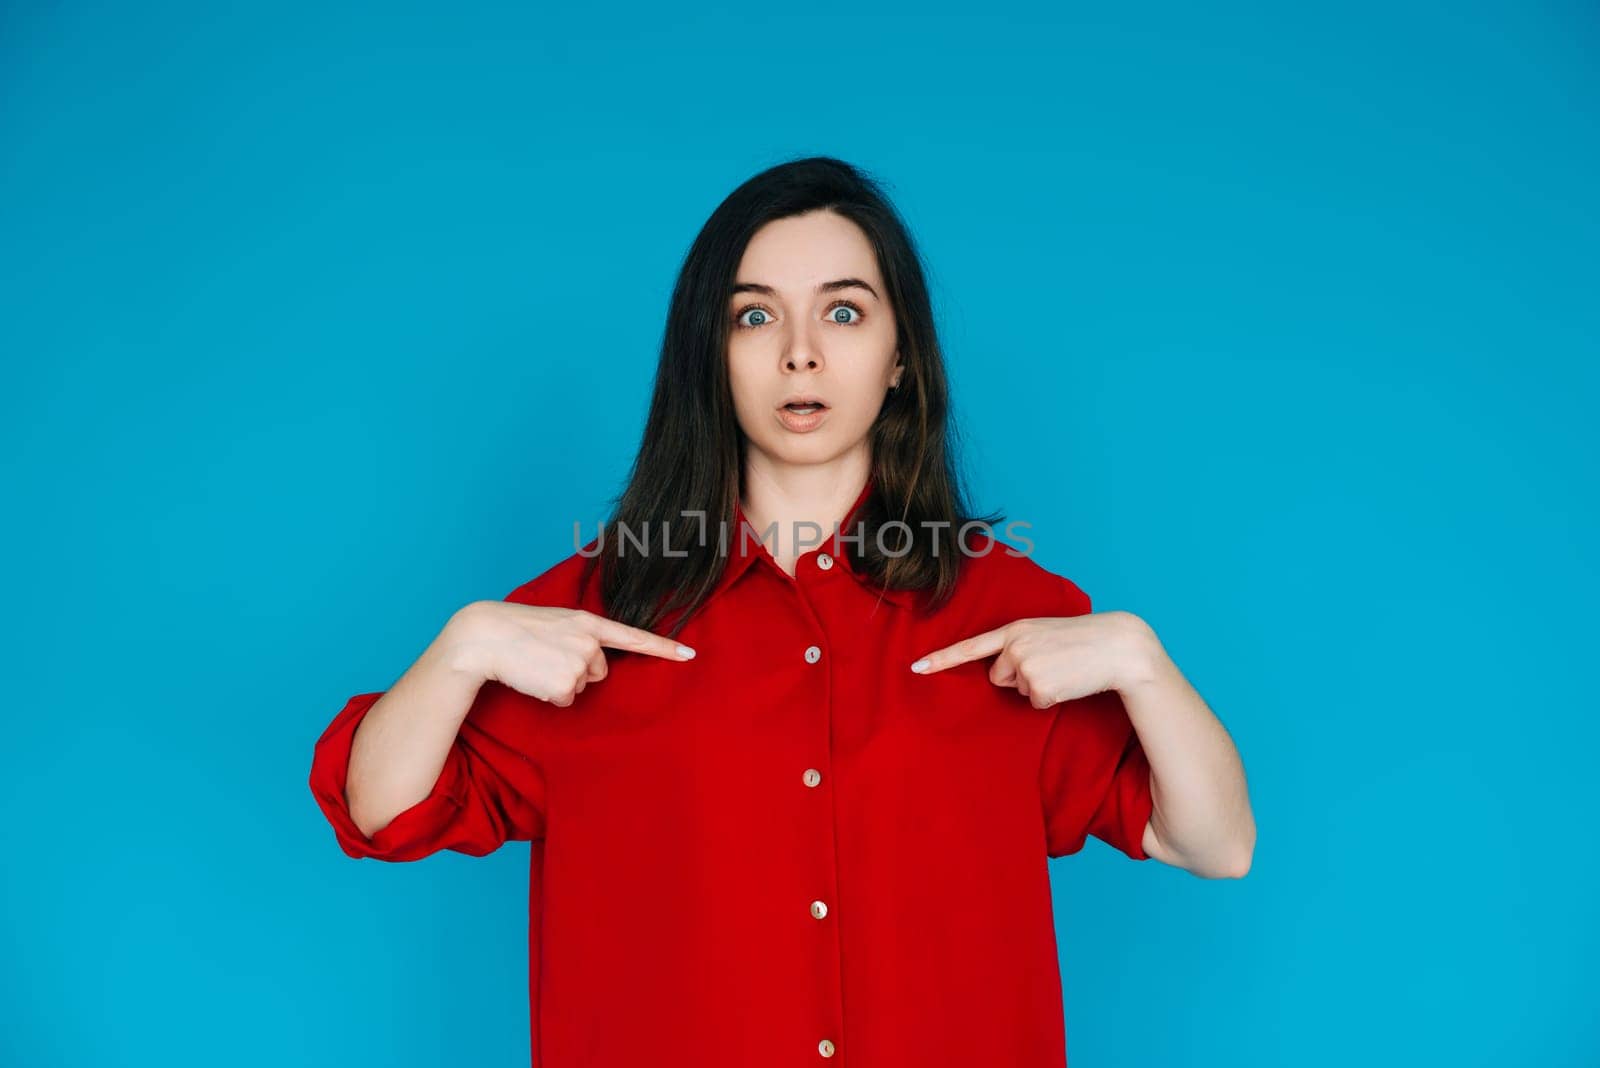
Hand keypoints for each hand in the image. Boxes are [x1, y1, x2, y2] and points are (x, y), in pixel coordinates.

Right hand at [445, 601, 695, 707]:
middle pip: (599, 670)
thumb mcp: (556, 623)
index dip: (663, 648)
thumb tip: (591, 665)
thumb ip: (580, 636)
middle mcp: (589, 641)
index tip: (688, 655)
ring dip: (560, 681)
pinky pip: (565, 699)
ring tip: (536, 664)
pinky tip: (533, 677)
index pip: (632, 636)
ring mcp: (579, 663)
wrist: (484, 636)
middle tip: (547, 656)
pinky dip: (549, 694)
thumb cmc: (516, 628)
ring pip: (581, 685)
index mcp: (587, 621)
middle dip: (577, 669)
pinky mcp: (565, 685)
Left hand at [909, 612, 1148, 707]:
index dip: (941, 660)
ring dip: (1037, 685)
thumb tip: (1001, 673)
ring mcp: (1025, 667)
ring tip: (1063, 669)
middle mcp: (1014, 646)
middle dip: (1018, 676)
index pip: (970, 646)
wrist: (1117, 644)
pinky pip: (1035, 702)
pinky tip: (1068, 682)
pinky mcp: (1039, 687)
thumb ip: (1018, 645)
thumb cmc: (1082, 639)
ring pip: (1017, 690)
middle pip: (997, 676)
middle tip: (1050, 663)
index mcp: (1014, 628)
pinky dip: (1052, 698)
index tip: (915, 669)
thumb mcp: (1044, 632)